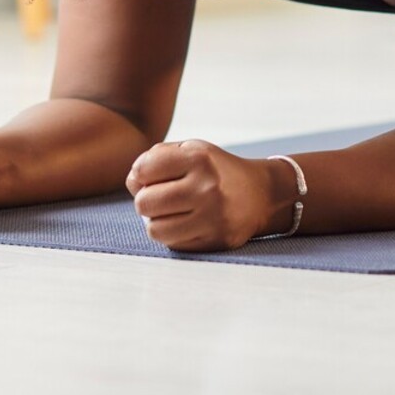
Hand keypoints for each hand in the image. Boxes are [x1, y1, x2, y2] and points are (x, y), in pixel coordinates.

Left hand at [125, 140, 275, 251]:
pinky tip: (186, 223)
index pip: (143, 170)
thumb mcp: (192, 150)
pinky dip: (173, 235)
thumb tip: (132, 183)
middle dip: (146, 200)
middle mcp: (206, 187)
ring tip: (170, 212)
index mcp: (199, 158)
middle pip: (144, 203)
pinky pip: (173, 244)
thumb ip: (156, 158)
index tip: (152, 177)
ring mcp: (212, 217)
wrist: (261, 194)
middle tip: (160, 198)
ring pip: (154, 229)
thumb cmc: (216, 171)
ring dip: (156, 222)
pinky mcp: (215, 240)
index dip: (140, 175)